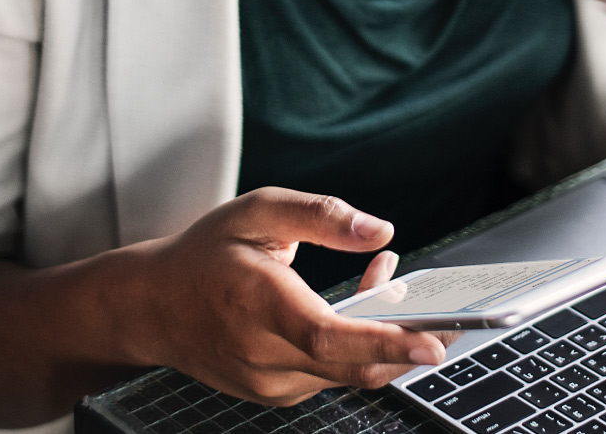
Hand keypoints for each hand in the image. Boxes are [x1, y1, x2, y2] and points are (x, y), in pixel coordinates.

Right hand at [130, 187, 454, 405]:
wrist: (151, 308)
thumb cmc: (204, 254)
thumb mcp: (257, 211)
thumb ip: (321, 217)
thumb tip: (380, 232)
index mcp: (257, 304)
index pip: (328, 336)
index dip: (384, 343)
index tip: (432, 344)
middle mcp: (263, 354)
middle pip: (353, 365)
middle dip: (410, 344)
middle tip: (454, 319)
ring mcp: (269, 382)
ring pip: (349, 372)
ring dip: (384, 336)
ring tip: (391, 280)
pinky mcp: (276, 394)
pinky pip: (333, 374)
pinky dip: (358, 347)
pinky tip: (361, 306)